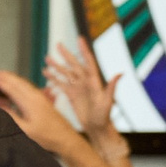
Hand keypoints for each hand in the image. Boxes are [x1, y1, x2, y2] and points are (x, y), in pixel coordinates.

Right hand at [0, 70, 86, 159]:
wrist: (65, 138)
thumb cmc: (46, 136)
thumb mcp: (25, 130)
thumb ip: (11, 117)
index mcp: (30, 103)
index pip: (13, 89)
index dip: (3, 82)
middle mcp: (36, 97)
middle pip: (19, 83)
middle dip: (7, 77)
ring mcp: (41, 98)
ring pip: (25, 85)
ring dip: (14, 79)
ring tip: (4, 76)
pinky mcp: (45, 102)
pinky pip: (30, 89)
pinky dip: (21, 85)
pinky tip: (18, 86)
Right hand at [44, 39, 128, 165]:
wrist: (97, 128)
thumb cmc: (104, 116)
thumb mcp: (107, 102)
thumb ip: (112, 87)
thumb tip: (119, 74)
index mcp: (93, 81)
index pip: (88, 61)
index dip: (83, 50)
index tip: (79, 39)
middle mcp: (85, 82)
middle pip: (74, 65)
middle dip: (66, 54)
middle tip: (58, 44)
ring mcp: (77, 88)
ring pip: (65, 73)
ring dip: (57, 65)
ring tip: (47, 58)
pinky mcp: (71, 95)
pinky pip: (61, 84)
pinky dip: (53, 78)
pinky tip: (45, 73)